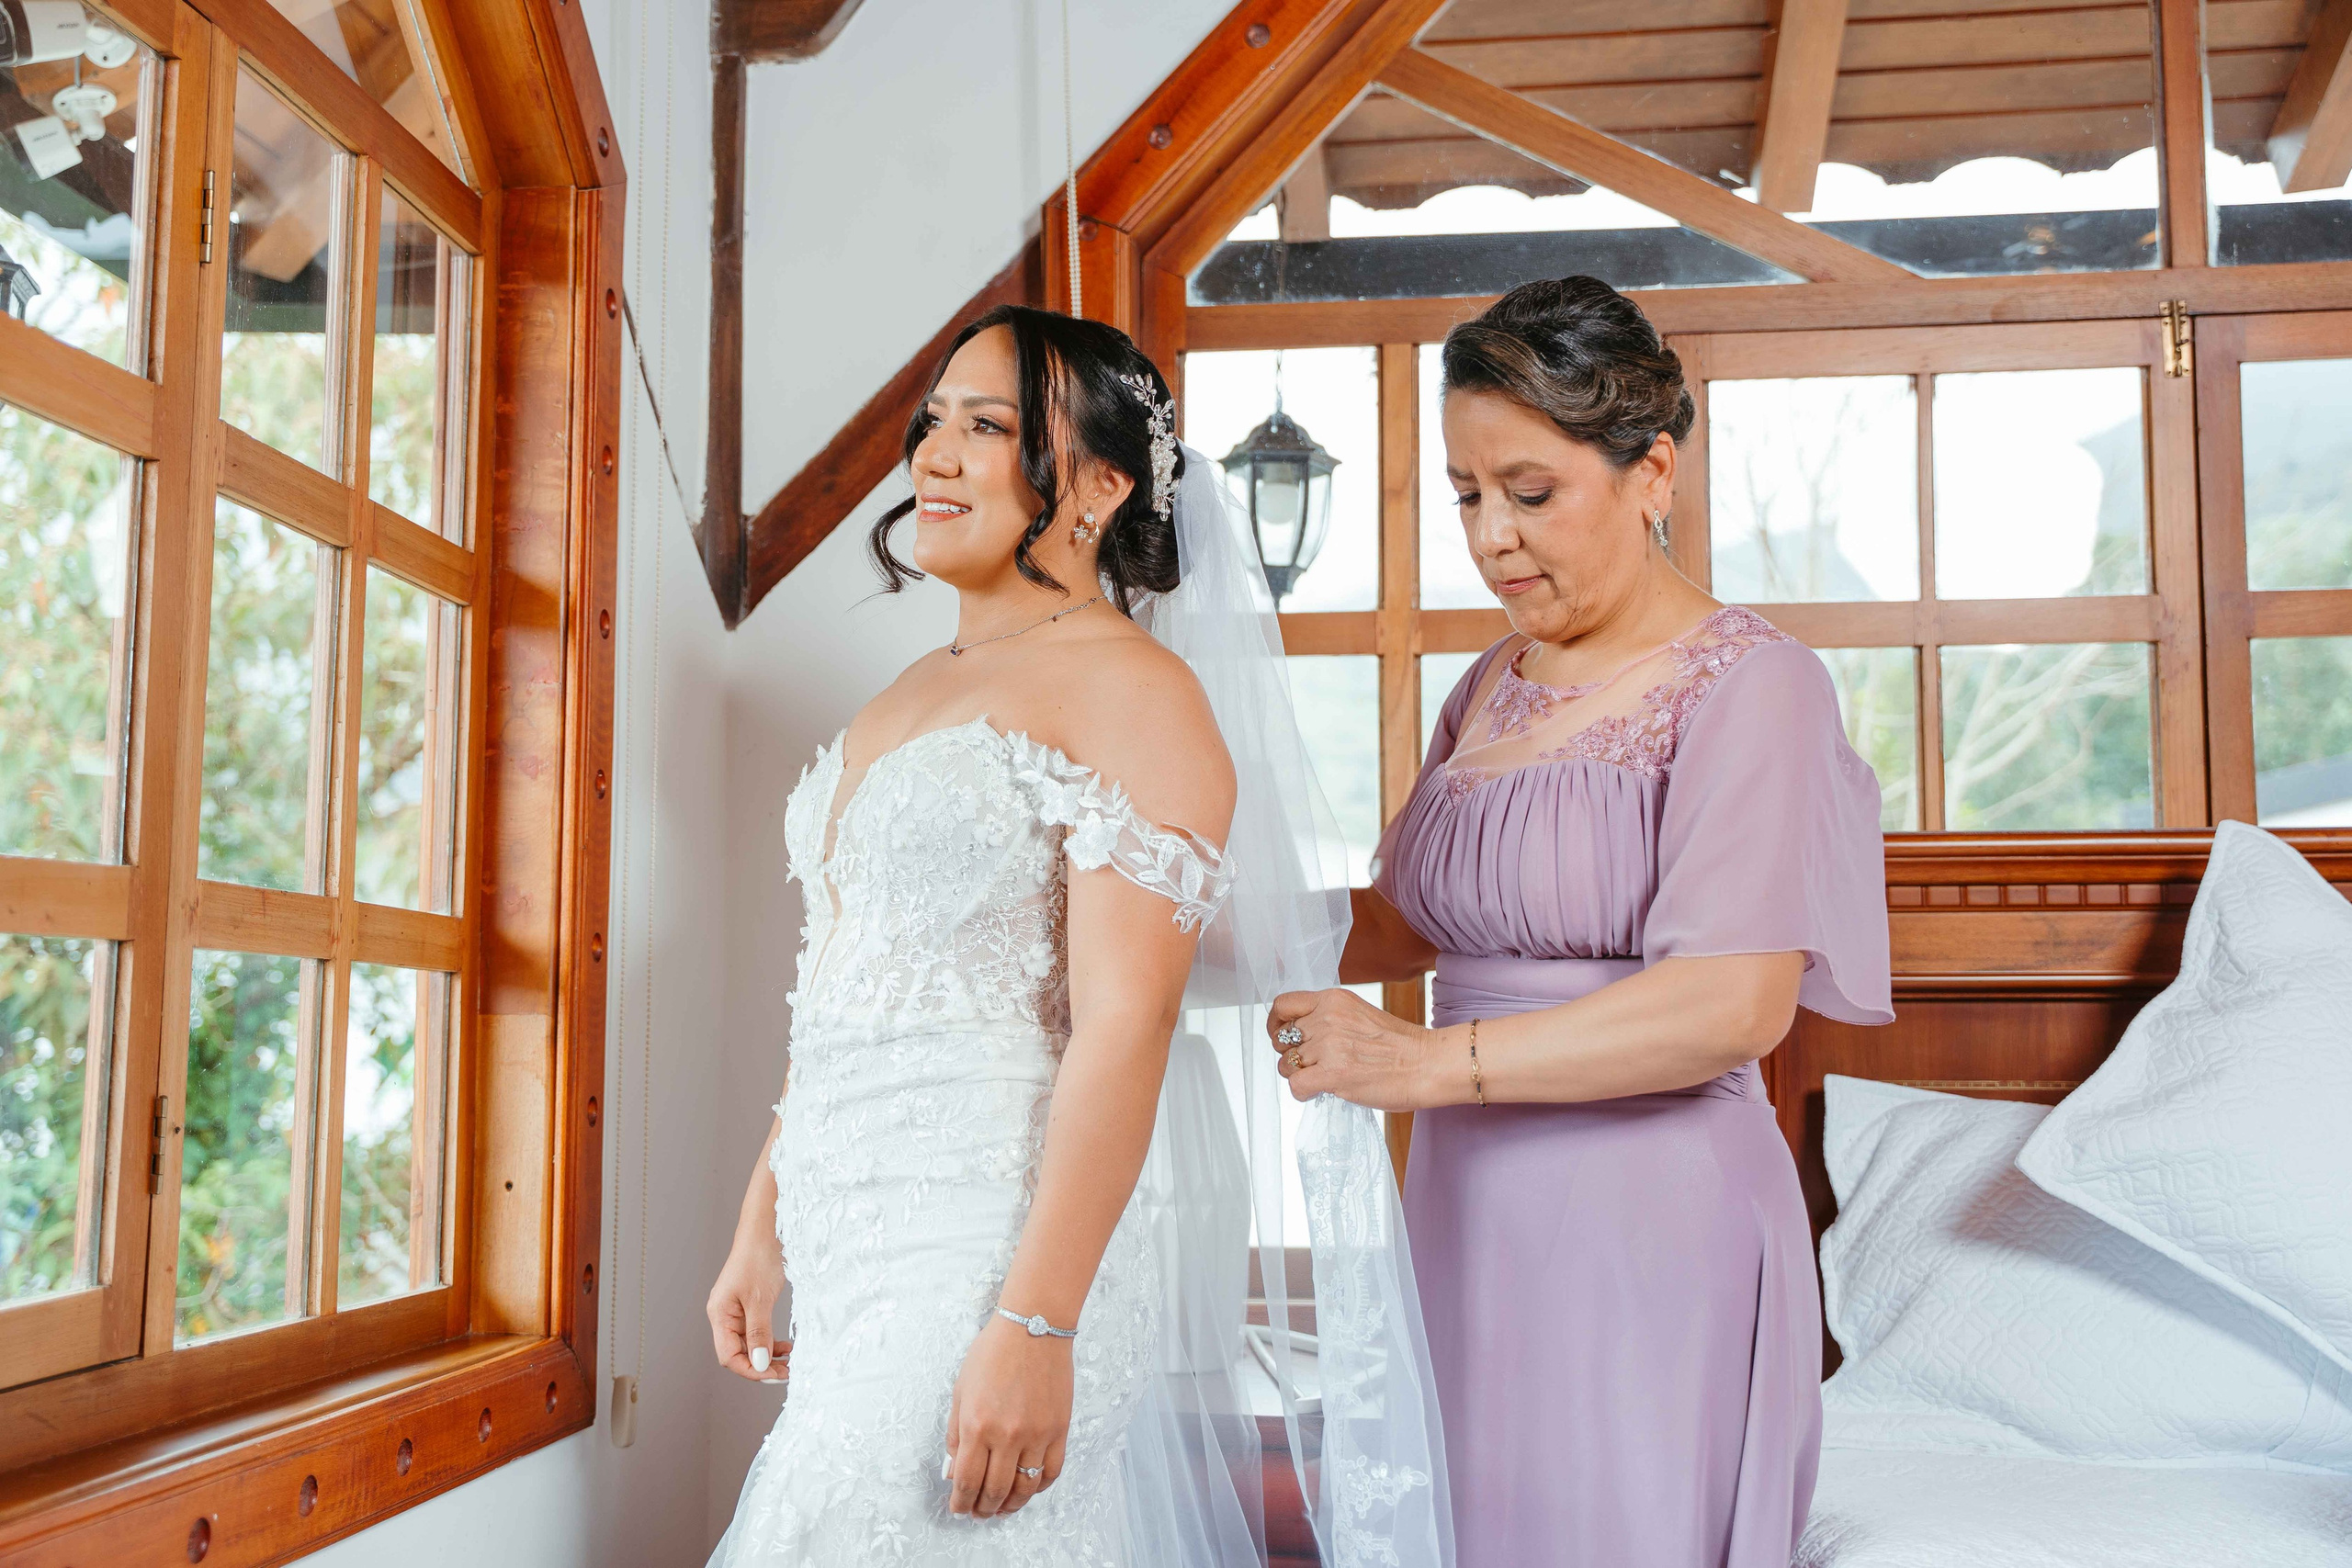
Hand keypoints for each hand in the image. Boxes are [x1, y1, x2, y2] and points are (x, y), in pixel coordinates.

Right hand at [706, 1226, 790, 1383]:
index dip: (751, 1371)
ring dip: (767, 1356)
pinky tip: (785, 1346)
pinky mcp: (748, 1305)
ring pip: (748, 1344)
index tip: (775, 1375)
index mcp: (720, 1315)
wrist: (765, 1229)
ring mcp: (735, 1311)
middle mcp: (724, 1316)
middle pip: (738, 1353)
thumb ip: (758, 1334)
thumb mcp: (760, 1300)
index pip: (729, 1357)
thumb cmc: (759, 1258)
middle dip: (761, 1366)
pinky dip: (769, 1342)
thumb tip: (759, 1365)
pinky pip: (756, 1332)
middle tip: (787, 1373)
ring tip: (789, 1362)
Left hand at [946, 1314, 1070, 1517]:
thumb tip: (954, 1471)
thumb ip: (955, 1435)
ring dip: (1011, 1505)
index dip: (961, 1502)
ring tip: (1002, 1509)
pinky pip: (1051, 1472)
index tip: (959, 1509)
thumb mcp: (960, 1391)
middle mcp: (1007, 1435)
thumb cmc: (992, 1353)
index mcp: (977, 1425)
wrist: (1033, 1327)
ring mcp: (1037, 1434)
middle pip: (995, 1491)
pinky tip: (1028, 1488)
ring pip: (1025, 1488)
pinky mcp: (1059, 1430)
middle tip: (979, 1513)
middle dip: (983, 1509)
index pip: (967, 1481)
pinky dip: (1039, 1487)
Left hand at [1268, 987, 1447, 1110]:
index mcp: (1334, 1000)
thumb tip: (1301, 1034)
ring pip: (1286, 1064)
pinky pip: (1296, 1086)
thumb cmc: (1401, 1045)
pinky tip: (1322, 1091)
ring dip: (1298, 1075)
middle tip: (1311, 1064)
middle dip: (1291, 1054)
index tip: (1281, 1036)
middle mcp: (1328, 1018)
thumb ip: (1330, 1018)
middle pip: (1282, 1039)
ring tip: (1322, 1078)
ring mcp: (1330, 1046)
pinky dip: (1304, 1093)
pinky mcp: (1333, 1074)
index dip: (1276, 1024)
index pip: (1283, 1005)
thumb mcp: (1360, 1015)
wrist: (1428, 1064)